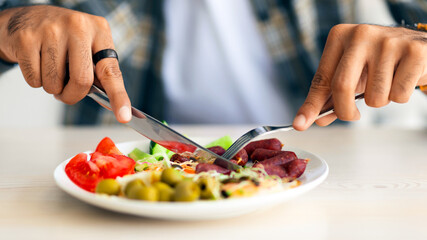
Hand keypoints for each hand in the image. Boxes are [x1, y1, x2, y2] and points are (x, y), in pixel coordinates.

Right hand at [0, 5, 130, 122]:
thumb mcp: (88, 46)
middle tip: (66, 92)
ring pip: (54, 83)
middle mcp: (78, 26)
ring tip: (49, 68)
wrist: (27, 18)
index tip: (124, 117)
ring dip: (51, 87)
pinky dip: (35, 80)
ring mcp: (51, 30)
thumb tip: (112, 104)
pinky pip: (34, 79)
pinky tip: (36, 61)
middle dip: (73, 95)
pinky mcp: (27, 39)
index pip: (111, 71)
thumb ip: (99, 71)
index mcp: (99, 30)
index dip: (119, 97)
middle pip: (82, 81)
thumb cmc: (64, 39)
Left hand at [293, 24, 426, 130]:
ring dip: (380, 101)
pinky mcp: (413, 52)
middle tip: (353, 115)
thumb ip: (330, 96)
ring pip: (374, 97)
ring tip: (386, 83)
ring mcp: (388, 41)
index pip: (321, 79)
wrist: (416, 47)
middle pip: (341, 87)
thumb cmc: (377, 62)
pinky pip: (399, 95)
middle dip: (345, 111)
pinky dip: (400, 96)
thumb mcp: (350, 74)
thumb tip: (311, 119)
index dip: (312, 106)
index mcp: (339, 37)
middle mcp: (360, 34)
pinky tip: (401, 79)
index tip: (301, 124)